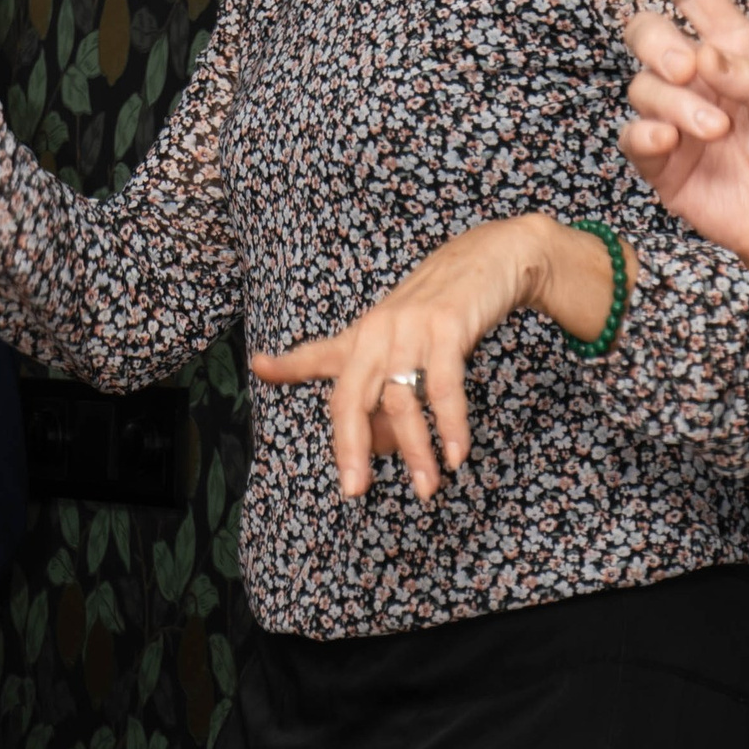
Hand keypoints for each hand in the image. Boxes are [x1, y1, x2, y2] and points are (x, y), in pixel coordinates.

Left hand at [252, 217, 605, 501]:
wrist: (488, 259)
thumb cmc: (439, 311)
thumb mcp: (396, 337)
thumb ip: (377, 389)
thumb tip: (376, 446)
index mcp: (360, 335)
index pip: (316, 357)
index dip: (286, 364)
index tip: (260, 368)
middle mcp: (378, 331)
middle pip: (352, 397)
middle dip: (351, 447)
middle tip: (355, 489)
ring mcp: (412, 328)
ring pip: (402, 400)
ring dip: (416, 450)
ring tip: (427, 486)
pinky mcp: (449, 327)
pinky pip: (444, 387)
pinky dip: (450, 425)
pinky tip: (455, 454)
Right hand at [620, 0, 748, 283]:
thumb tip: (703, 56)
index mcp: (739, 53)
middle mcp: (701, 80)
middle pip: (651, 35)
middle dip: (660, 45)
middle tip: (688, 72)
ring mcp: (678, 120)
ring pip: (642, 87)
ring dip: (675, 104)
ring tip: (715, 131)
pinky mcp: (661, 163)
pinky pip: (632, 136)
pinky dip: (645, 133)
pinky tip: (669, 142)